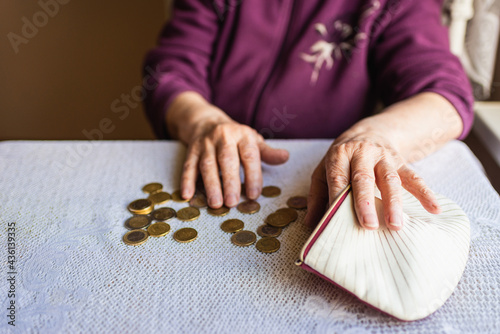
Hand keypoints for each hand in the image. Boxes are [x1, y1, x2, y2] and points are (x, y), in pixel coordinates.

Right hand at [181, 121, 288, 207]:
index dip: (253, 175)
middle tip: (232, 202)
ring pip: (207, 164)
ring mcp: (205, 143)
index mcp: (242, 135)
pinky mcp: (191, 150)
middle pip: (227, 160)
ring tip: (215, 204)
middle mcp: (223, 136)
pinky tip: (187, 195)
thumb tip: (286, 157)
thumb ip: (267, 153)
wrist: (205, 121)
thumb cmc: (234, 137)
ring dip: (211, 184)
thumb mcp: (252, 141)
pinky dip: (187, 181)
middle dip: (230, 182)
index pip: (249, 155)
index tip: (254, 195)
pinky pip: (188, 166)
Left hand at [304, 130, 440, 230]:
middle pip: (363, 178)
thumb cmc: (342, 158)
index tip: (336, 218)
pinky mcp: (401, 162)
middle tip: (368, 226)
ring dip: (393, 202)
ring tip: (396, 225)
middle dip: (365, 202)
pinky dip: (425, 192)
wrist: (370, 131)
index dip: (337, 196)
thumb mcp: (323, 170)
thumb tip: (312, 223)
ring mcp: (384, 157)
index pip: (337, 177)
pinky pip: (414, 177)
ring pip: (390, 179)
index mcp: (339, 155)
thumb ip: (317, 195)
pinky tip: (434, 209)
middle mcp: (362, 153)